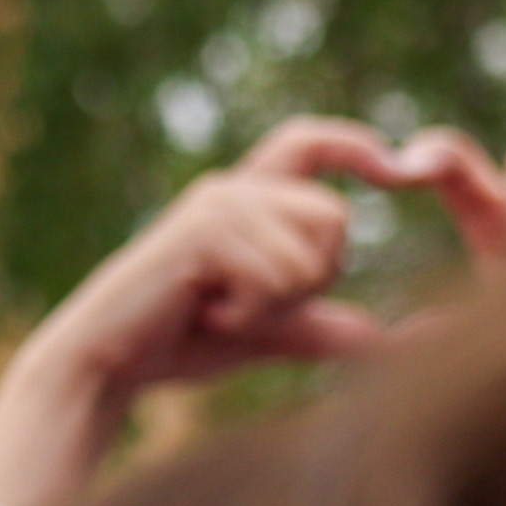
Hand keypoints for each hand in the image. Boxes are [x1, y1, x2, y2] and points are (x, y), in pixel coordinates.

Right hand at [0, 119, 406, 505]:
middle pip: (335, 217)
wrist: (105, 364)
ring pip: (312, 251)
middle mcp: (234, 188)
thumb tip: (390, 336)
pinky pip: (277, 274)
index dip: (358, 145)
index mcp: (249, 200)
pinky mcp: (205, 231)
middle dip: (314, 280)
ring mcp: (218, 204)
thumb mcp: (268, 333)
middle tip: (250, 307)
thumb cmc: (179, 343)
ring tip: (224, 311)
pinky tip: (207, 315)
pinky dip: (252, 312)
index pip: (312, 141)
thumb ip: (324, 327)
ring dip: (280, 303)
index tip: (400, 167)